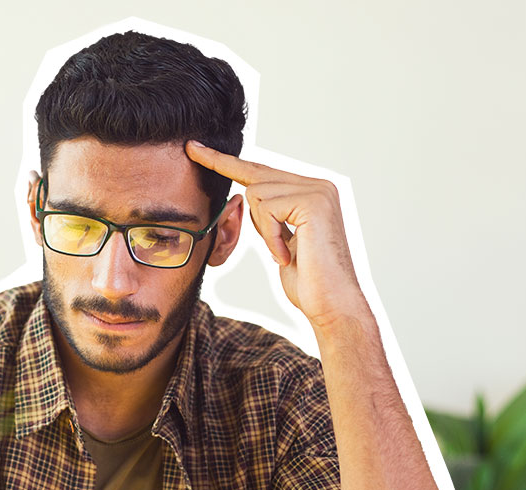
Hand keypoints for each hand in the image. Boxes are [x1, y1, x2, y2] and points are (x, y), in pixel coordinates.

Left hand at [185, 140, 369, 331]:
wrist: (333, 305)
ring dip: (261, 229)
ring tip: (282, 253)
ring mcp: (319, 191)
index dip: (229, 162)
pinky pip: (267, 208)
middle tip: (192, 149)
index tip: (198, 150)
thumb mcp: (281, 242)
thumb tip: (246, 199)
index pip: (264, 171)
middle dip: (221, 164)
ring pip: (257, 193)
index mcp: (312, 192)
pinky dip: (269, 236)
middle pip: (257, 173)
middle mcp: (319, 185)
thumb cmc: (308, 282)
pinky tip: (286, 256)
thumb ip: (271, 217)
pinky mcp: (313, 202)